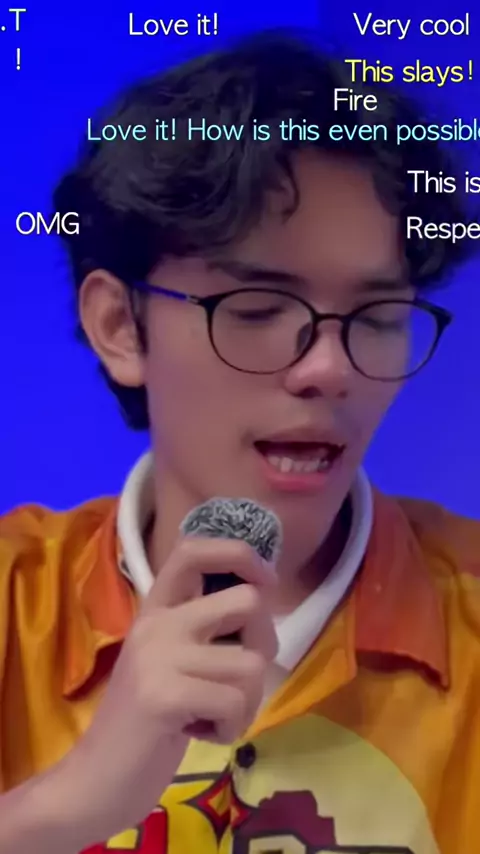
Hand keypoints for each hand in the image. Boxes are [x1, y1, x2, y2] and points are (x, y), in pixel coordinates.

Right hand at [54, 537, 277, 846]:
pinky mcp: (163, 695)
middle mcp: (157, 622)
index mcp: (158, 609)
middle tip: (238, 681)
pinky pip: (235, 702)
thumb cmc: (146, 722)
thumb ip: (206, 629)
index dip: (241, 553)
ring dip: (247, 702)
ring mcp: (158, 656)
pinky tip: (200, 734)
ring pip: (252, 663)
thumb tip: (263, 600)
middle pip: (249, 602)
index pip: (194, 549)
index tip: (264, 582)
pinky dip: (232, 728)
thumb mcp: (173, 661)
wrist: (95, 780)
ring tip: (213, 717)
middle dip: (264, 646)